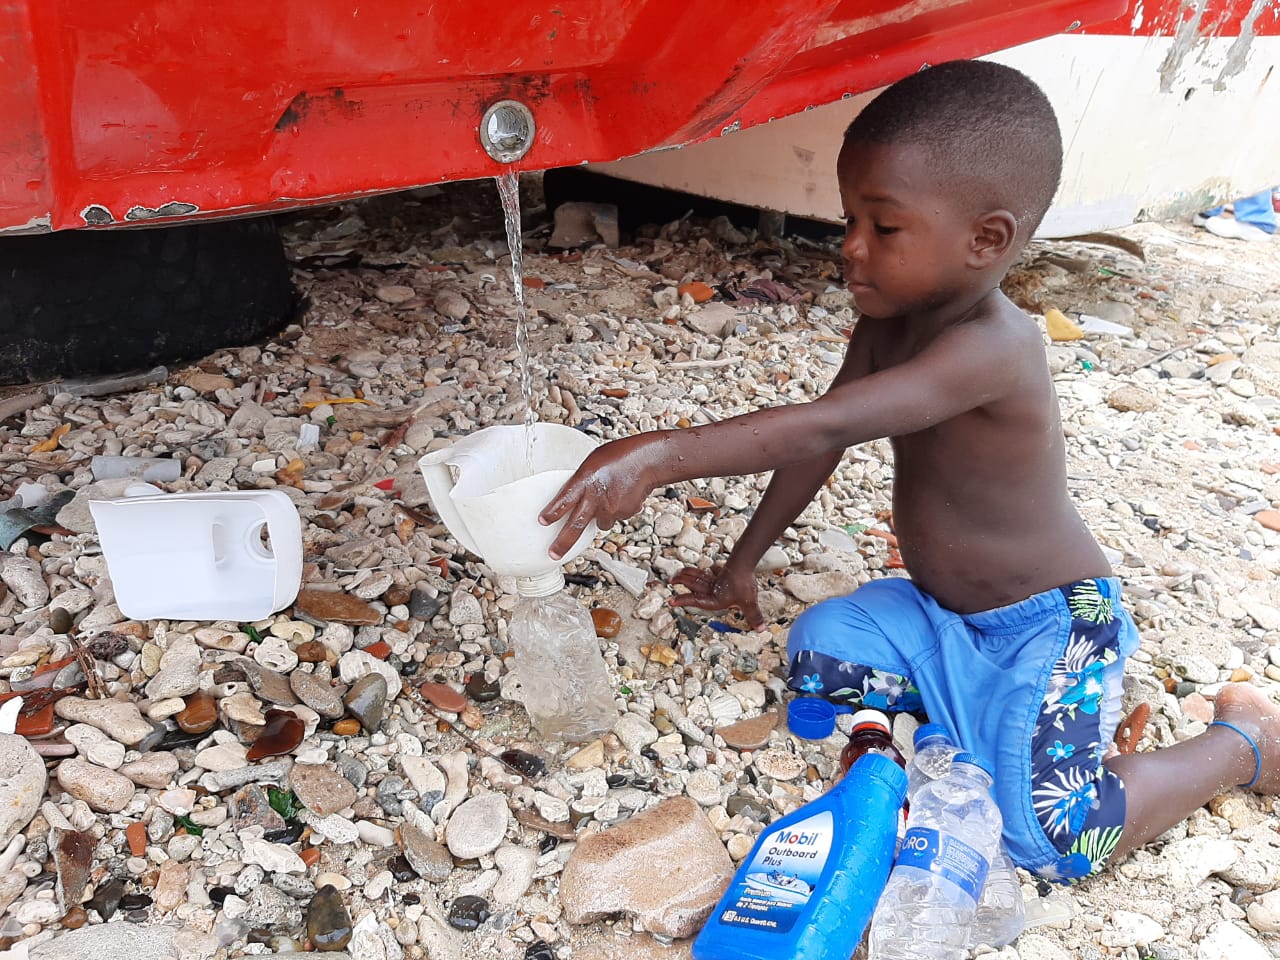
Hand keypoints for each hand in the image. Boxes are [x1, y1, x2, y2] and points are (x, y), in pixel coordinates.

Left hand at [540, 435, 662, 558]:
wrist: (648, 460)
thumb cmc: (619, 456)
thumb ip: (581, 481)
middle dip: (563, 543)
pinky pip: (616, 517)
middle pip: (576, 525)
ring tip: (608, 498)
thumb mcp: (591, 463)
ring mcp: (612, 507)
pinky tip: (621, 496)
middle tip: (554, 554)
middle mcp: (596, 497)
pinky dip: (616, 510)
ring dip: (600, 517)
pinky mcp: (625, 513)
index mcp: (585, 480)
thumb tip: (574, 494)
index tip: (542, 522)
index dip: (552, 513)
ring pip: (600, 523)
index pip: (564, 500)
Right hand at [670, 564, 764, 630]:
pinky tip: (709, 568)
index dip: (684, 600)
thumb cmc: (742, 584)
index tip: (672, 601)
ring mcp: (716, 578)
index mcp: (715, 598)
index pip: (696, 600)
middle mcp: (712, 588)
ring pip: (698, 576)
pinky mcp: (722, 571)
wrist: (743, 564)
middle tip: (671, 580)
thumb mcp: (748, 603)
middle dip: (681, 582)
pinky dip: (709, 569)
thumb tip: (760, 628)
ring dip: (688, 573)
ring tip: (679, 572)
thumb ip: (753, 616)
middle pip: (693, 584)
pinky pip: (712, 571)